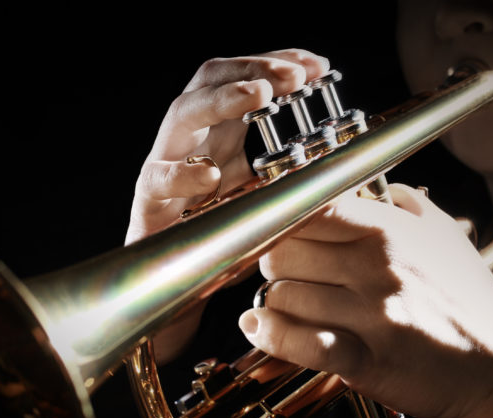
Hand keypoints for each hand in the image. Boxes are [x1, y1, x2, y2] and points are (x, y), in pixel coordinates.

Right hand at [126, 49, 329, 363]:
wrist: (180, 279)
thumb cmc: (224, 231)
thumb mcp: (266, 193)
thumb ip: (292, 170)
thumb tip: (344, 155)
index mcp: (224, 129)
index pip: (246, 76)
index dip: (281, 62)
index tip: (319, 67)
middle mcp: (194, 136)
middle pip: (212, 78)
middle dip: (254, 68)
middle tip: (293, 76)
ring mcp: (167, 161)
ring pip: (183, 113)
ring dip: (222, 99)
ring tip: (258, 95)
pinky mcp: (149, 198)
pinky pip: (158, 179)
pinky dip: (182, 174)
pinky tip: (209, 176)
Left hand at [238, 184, 492, 417]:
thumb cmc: (466, 298)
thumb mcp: (444, 234)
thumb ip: (402, 202)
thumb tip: (366, 183)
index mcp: (387, 232)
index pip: (305, 208)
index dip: (277, 221)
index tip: (272, 232)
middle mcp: (374, 268)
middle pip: (281, 254)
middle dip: (273, 266)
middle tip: (287, 275)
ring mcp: (370, 315)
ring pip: (282, 297)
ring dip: (274, 304)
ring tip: (286, 307)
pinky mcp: (364, 359)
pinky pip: (298, 342)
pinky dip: (271, 335)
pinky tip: (259, 328)